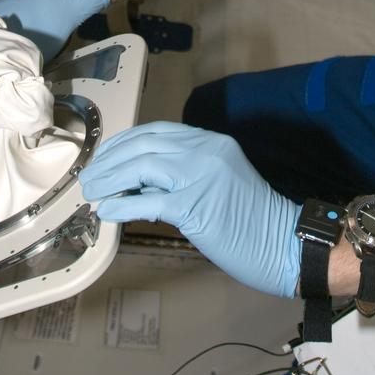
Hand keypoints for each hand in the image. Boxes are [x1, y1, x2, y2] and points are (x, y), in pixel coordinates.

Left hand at [79, 121, 301, 296]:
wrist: (284, 243)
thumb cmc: (251, 219)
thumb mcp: (217, 181)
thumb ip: (182, 174)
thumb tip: (136, 183)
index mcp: (210, 141)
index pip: (156, 131)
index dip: (124, 142)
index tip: (105, 156)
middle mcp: (204, 150)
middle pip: (144, 145)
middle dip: (110, 160)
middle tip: (90, 176)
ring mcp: (200, 176)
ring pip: (141, 167)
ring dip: (110, 179)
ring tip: (92, 192)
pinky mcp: (195, 206)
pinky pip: (147, 202)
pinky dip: (121, 206)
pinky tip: (108, 213)